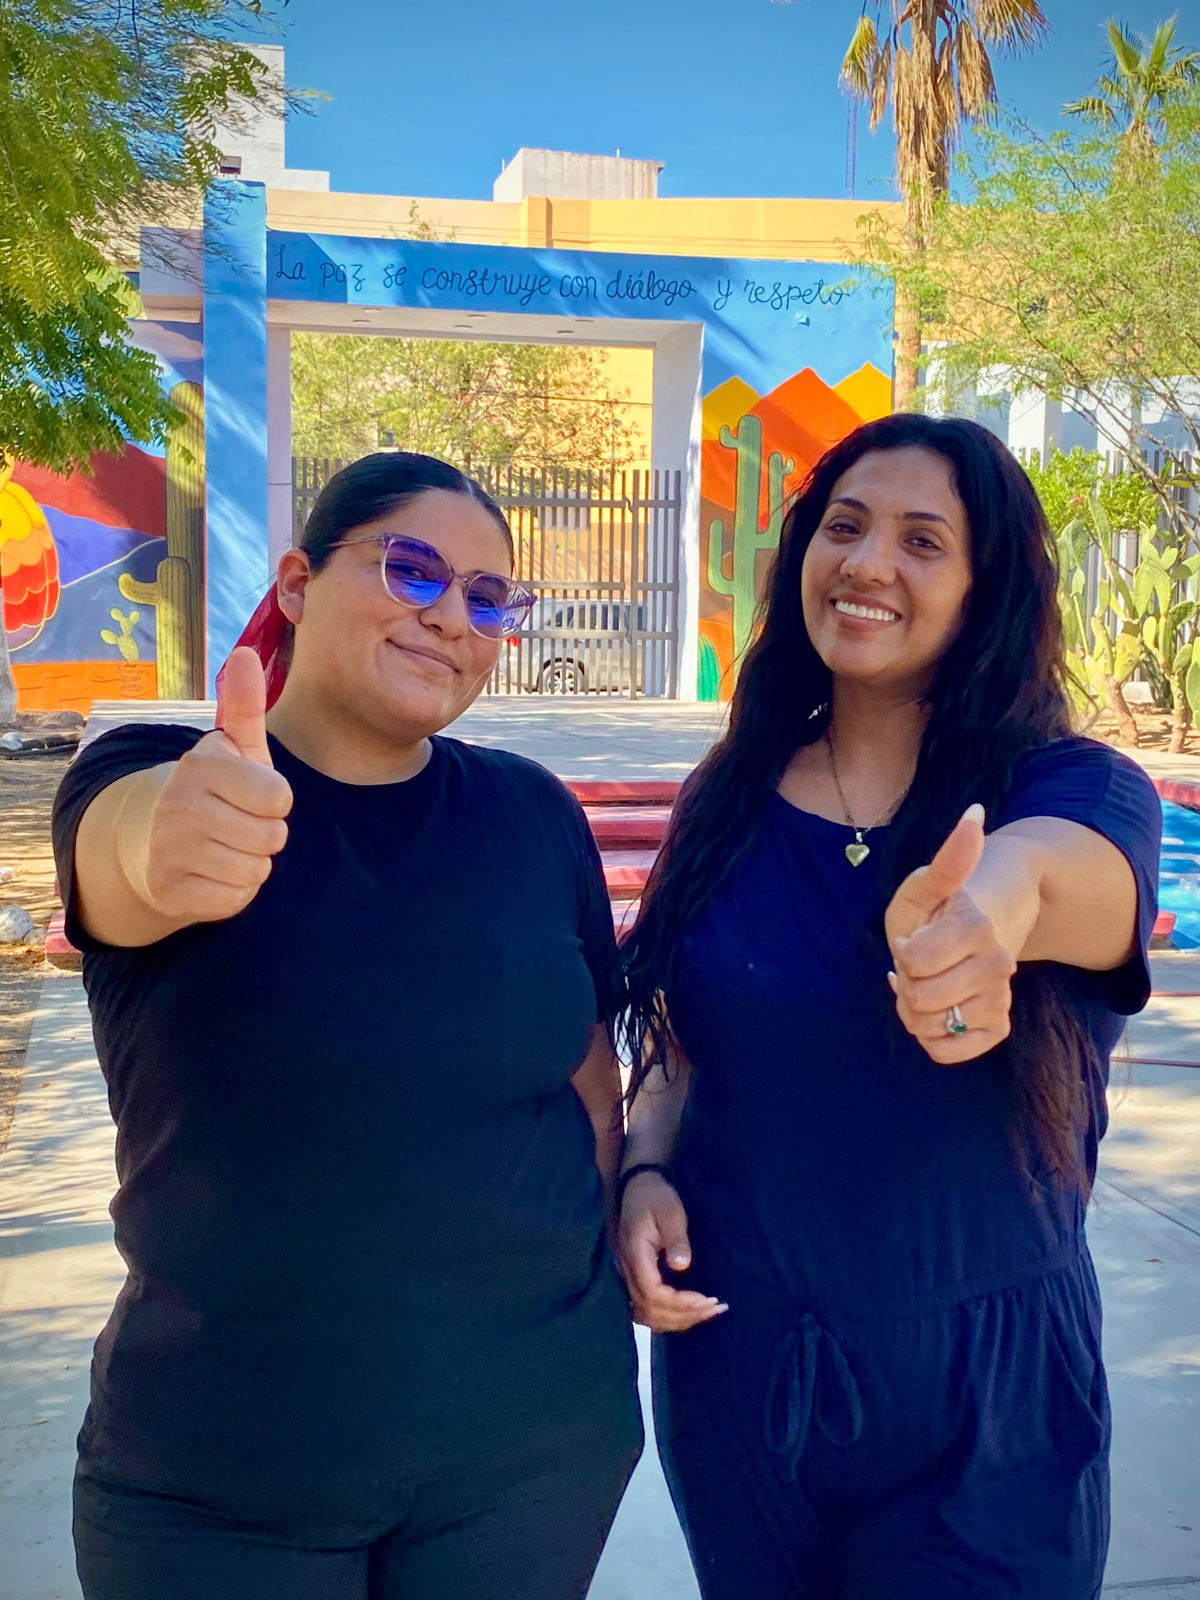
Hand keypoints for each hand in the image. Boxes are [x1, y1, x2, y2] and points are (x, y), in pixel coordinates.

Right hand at [136, 648, 293, 923]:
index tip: (253, 795)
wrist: (153, 839)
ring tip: (226, 847)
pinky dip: (234, 891)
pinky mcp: (168, 889)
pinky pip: (236, 899)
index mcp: (201, 765)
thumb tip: (247, 653)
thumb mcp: (235, 748)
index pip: (279, 798)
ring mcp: (169, 848)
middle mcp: (178, 804)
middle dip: (267, 835)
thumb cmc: (216, 791)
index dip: (276, 801)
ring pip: (256, 871)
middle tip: (239, 824)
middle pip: (272, 838)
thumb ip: (245, 706)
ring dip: (251, 864)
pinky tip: (212, 872)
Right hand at [617, 1172, 727, 1332]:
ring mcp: (629, 1277)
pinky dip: (669, 1316)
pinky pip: (648, 1309)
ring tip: (707, 1313)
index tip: (706, 1299)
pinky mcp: (637, 1279)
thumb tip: (681, 1266)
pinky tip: (690, 1312)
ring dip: (677, 1320)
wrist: (639, 1187)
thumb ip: (676, 1239)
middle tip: (715, 1308)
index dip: (679, 1303)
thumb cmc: (656, 1197)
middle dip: (684, 1315)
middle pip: (649, 1311)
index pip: (652, 1293)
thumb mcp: (670, 1212)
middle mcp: (627, 1271)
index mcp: (634, 1255)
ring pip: (647, 1315)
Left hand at [884, 804, 1016, 1065]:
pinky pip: (948, 1054)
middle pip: (919, 1000)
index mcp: (977, 927)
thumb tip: (975, 813)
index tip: (916, 936)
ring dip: (916, 1010)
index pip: (912, 963)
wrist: (984, 928)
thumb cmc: (942, 907)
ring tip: (930, 982)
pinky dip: (932, 1037)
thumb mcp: (927, 884)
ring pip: (931, 1029)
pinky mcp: (998, 1027)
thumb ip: (948, 858)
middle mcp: (997, 965)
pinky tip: (938, 1010)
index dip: (902, 951)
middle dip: (906, 983)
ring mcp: (1000, 999)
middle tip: (920, 963)